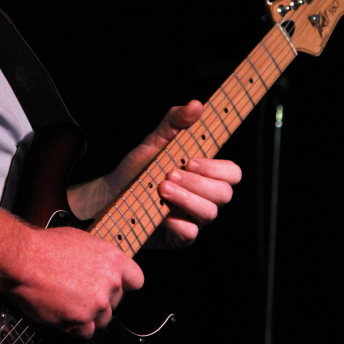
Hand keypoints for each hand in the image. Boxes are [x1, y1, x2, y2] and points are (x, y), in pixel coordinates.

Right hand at [8, 225, 143, 338]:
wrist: (24, 260)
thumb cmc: (46, 246)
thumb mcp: (82, 241)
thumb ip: (99, 258)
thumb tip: (100, 266)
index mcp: (114, 260)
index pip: (136, 281)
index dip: (124, 285)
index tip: (114, 287)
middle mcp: (110, 282)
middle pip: (116, 302)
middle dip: (101, 301)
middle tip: (80, 293)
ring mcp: (97, 303)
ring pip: (102, 320)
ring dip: (89, 316)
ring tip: (69, 304)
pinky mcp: (80, 320)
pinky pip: (85, 333)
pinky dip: (75, 328)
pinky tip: (63, 315)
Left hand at [96, 100, 240, 248]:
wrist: (111, 195)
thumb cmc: (138, 168)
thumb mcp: (155, 140)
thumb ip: (175, 122)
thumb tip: (197, 105)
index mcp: (205, 174)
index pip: (232, 173)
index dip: (217, 168)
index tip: (191, 160)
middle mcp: (204, 197)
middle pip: (224, 194)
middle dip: (198, 183)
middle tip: (171, 174)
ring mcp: (193, 218)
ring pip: (209, 213)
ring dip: (186, 199)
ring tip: (162, 188)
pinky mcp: (179, 238)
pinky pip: (190, 233)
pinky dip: (175, 222)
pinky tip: (159, 213)